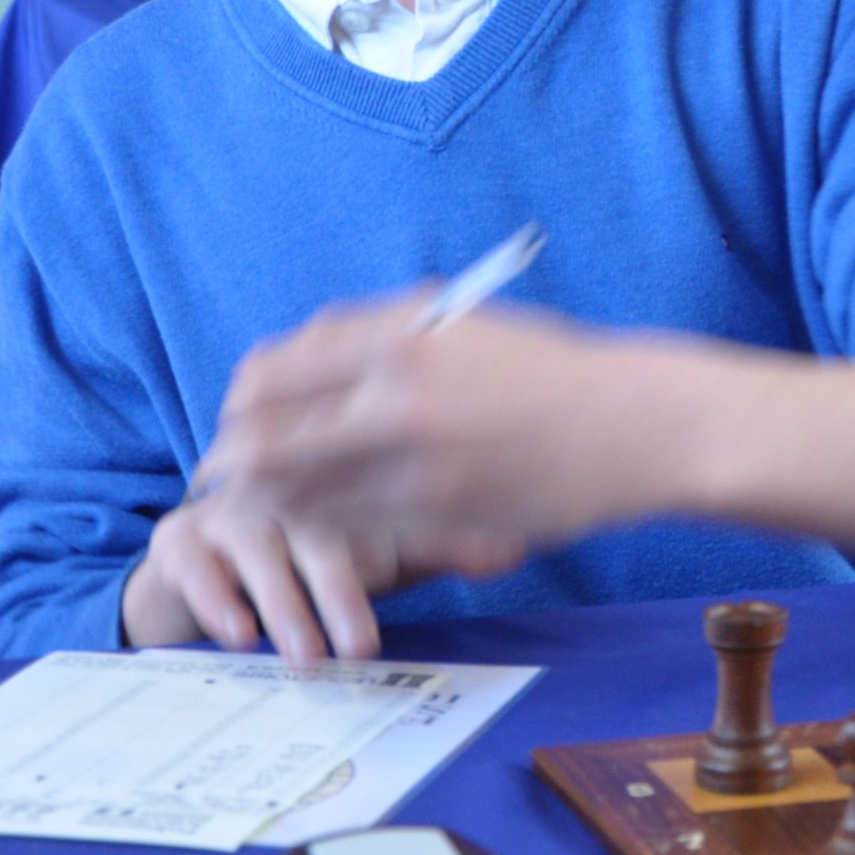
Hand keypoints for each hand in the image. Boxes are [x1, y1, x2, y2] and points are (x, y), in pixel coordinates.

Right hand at [120, 487, 420, 661]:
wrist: (201, 569)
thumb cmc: (308, 556)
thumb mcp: (378, 552)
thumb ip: (439, 548)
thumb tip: (512, 551)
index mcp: (335, 474)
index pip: (370, 500)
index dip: (401, 547)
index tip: (417, 595)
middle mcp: (282, 483)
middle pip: (313, 525)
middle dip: (340, 590)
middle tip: (361, 650)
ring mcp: (228, 510)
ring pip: (257, 545)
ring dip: (283, 603)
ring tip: (306, 655)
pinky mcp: (178, 541)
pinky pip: (195, 564)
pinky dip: (218, 599)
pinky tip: (239, 635)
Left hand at [190, 290, 665, 567]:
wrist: (633, 423)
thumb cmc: (551, 370)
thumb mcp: (465, 325)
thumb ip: (384, 333)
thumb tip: (302, 349)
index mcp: (402, 334)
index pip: (278, 367)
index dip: (243, 395)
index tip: (237, 410)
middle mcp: (398, 391)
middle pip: (267, 432)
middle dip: (233, 456)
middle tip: (220, 471)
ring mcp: (416, 458)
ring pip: (299, 489)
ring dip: (265, 500)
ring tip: (252, 506)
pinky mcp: (438, 512)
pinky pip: (350, 525)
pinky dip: (320, 527)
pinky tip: (314, 529)